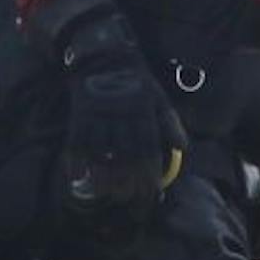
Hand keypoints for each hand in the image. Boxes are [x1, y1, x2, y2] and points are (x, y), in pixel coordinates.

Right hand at [55, 12, 185, 237]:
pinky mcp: (80, 113)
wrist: (104, 53)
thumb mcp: (160, 98)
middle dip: (128, 184)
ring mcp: (99, 115)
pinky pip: (76, 141)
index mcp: (145, 115)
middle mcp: (123, 117)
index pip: (149, 152)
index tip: (150, 198)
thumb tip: (184, 150)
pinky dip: (75, 161)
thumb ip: (171, 124)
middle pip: (125, 158)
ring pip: (101, 153)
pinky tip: (77, 178)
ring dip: (102, 177)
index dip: (149, 177)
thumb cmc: (136, 80)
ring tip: (105, 198)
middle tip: (128, 206)